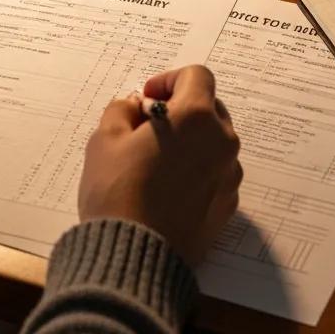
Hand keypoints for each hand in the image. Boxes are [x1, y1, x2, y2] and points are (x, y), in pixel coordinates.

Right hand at [77, 65, 240, 266]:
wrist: (133, 259)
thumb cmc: (117, 193)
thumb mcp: (105, 138)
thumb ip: (122, 110)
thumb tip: (135, 107)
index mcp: (196, 117)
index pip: (196, 76)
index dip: (169, 80)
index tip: (147, 98)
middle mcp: (222, 142)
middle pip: (209, 107)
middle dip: (181, 109)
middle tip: (148, 126)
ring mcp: (229, 177)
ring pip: (214, 142)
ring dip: (191, 141)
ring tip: (157, 160)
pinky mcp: (227, 207)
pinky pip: (216, 174)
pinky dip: (197, 171)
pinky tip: (168, 187)